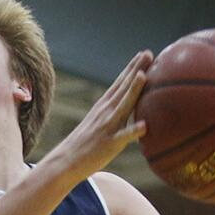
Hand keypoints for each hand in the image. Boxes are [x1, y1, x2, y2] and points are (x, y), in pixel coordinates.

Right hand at [46, 50, 153, 178]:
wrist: (65, 162)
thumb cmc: (85, 146)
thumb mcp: (99, 125)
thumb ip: (115, 117)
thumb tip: (137, 118)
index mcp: (104, 107)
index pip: (120, 83)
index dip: (132, 67)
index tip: (144, 54)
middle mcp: (106, 112)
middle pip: (123, 87)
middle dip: (135, 69)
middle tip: (148, 53)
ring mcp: (107, 126)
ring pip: (123, 105)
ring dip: (133, 90)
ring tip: (143, 75)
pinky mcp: (109, 143)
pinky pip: (123, 136)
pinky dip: (133, 130)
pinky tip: (145, 126)